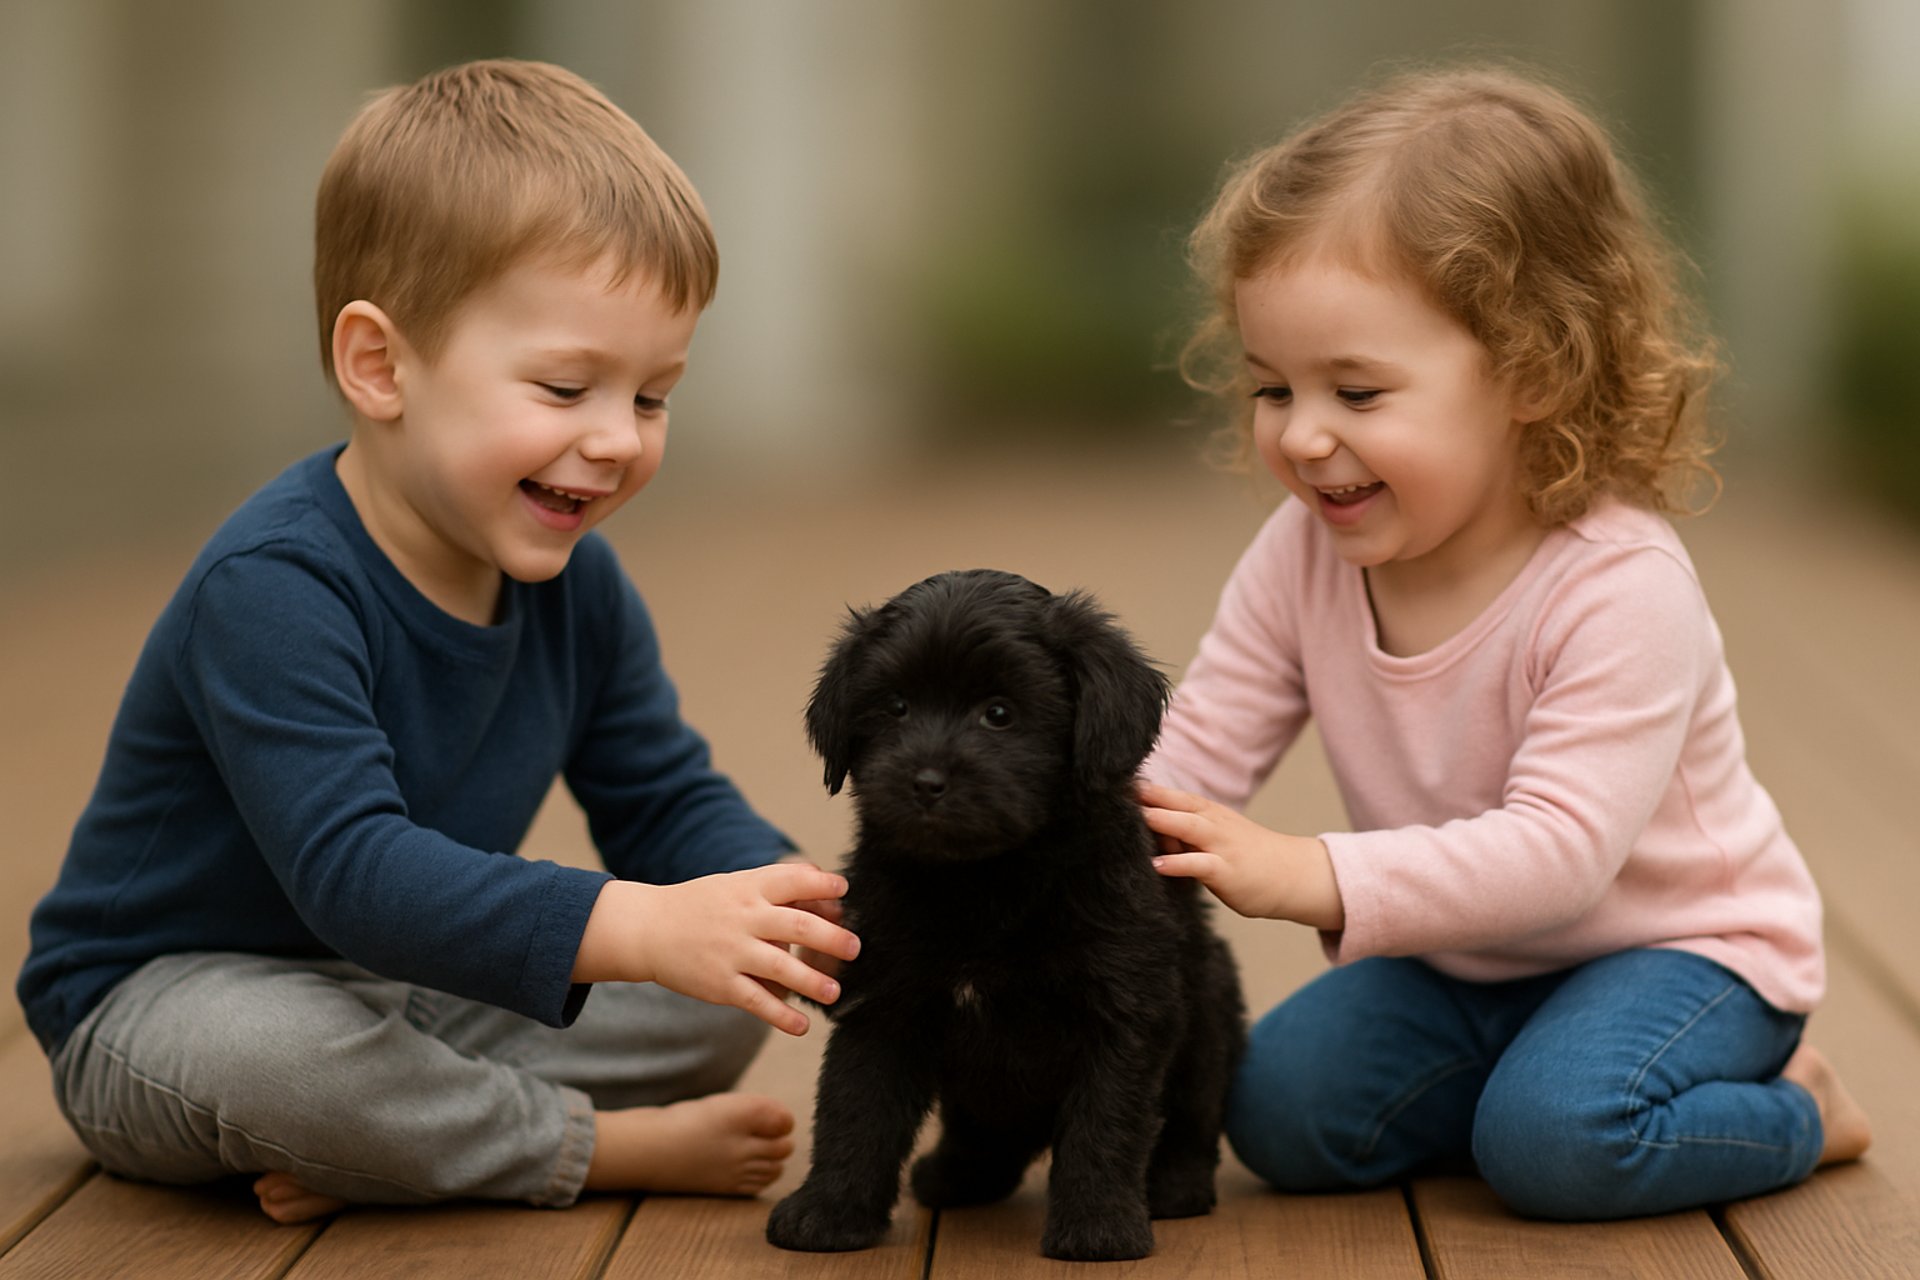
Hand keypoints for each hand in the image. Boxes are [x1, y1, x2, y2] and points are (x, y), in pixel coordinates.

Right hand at [575, 862, 860, 1035]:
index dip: (821, 885)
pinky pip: (757, 1001)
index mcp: (750, 888)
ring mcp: (732, 952)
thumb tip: (829, 890)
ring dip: (812, 982)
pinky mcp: (721, 984)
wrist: (648, 929)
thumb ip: (778, 886)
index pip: (792, 880)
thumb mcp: (737, 885)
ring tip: (834, 992)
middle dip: (831, 937)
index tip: (844, 891)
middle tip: (854, 948)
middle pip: (797, 925)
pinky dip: (781, 1016)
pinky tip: (802, 1026)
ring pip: (781, 967)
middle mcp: (744, 918)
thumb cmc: (702, 905)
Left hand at [1136, 780, 1343, 929]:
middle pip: (1179, 804)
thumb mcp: (1216, 837)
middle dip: (1150, 797)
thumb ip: (1185, 833)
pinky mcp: (1227, 871)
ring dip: (1162, 821)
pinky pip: (1200, 864)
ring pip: (1190, 827)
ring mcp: (1222, 846)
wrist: (1291, 875)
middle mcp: (1215, 824)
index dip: (1148, 789)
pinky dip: (1178, 863)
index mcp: (1210, 814)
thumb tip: (1150, 830)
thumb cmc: (1247, 856)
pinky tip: (1157, 864)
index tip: (1118, 783)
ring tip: (1136, 817)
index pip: (1175, 796)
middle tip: (1117, 791)